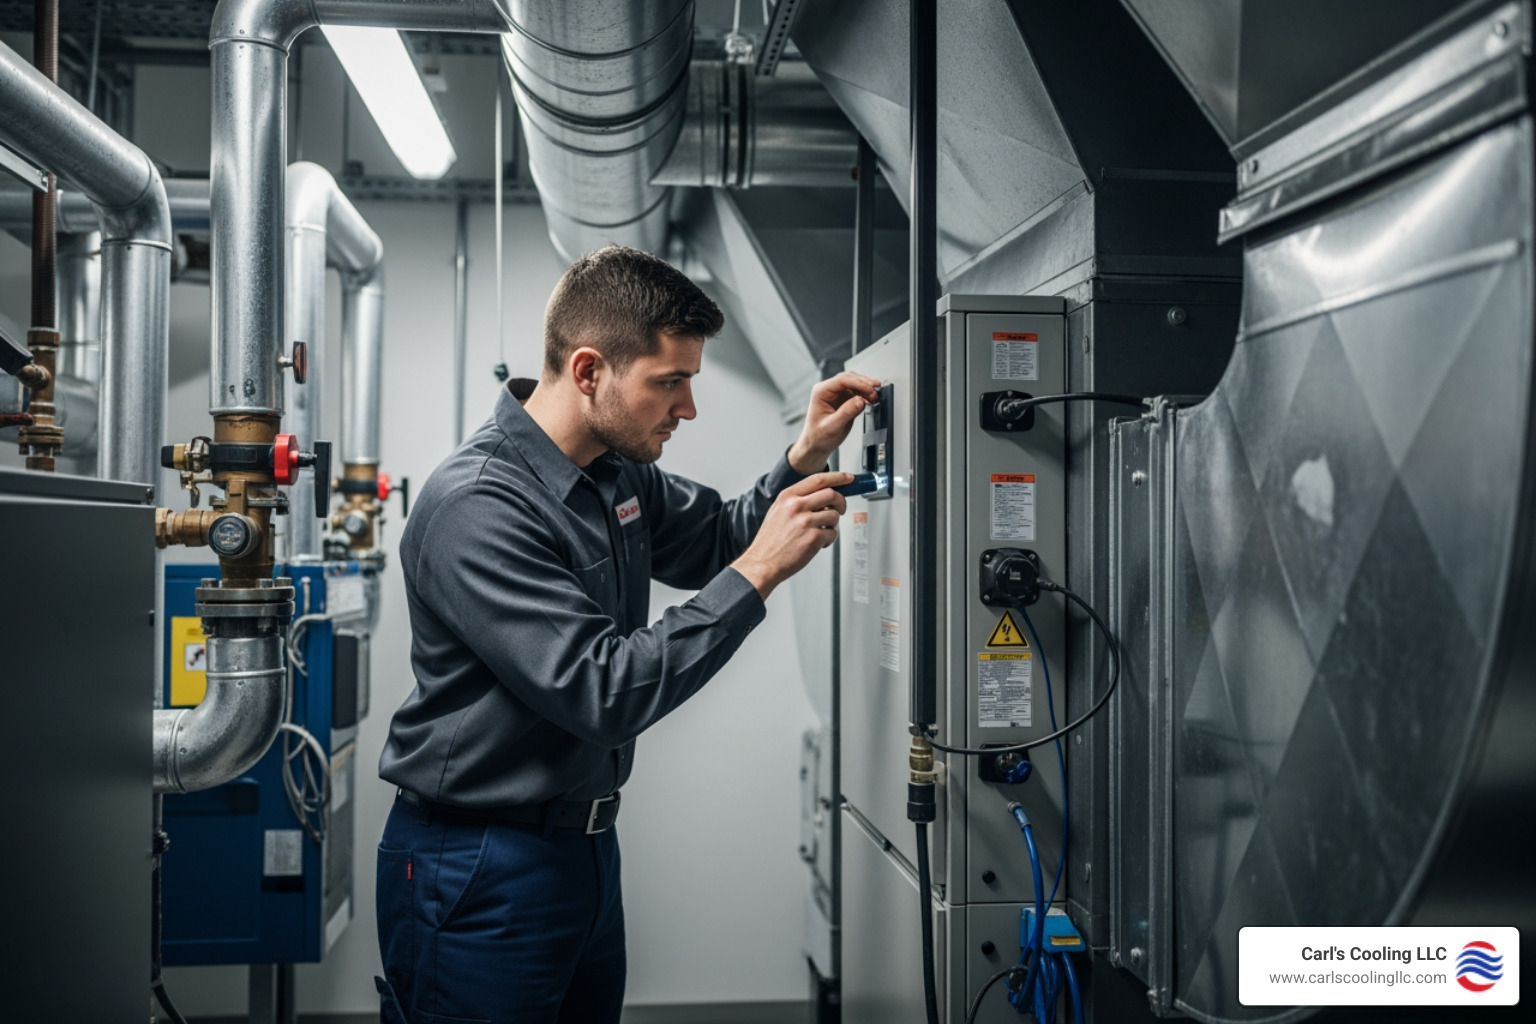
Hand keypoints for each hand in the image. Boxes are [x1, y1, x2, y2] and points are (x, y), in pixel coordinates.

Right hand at [732, 471, 852, 598]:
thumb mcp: (778, 511)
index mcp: (788, 497)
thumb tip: (822, 494)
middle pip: (831, 494)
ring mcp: (805, 522)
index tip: (848, 478)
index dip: (837, 477)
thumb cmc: (770, 541)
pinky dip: (829, 539)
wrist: (762, 563)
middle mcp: (796, 506)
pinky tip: (818, 542)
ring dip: (833, 524)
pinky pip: (832, 533)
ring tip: (822, 531)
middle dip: (841, 502)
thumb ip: (798, 500)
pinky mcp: (813, 538)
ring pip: (834, 515)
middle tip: (840, 508)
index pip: (818, 479)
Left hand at [787, 372, 882, 474]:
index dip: (858, 383)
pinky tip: (872, 400)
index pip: (842, 380)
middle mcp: (829, 390)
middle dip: (864, 384)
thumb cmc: (818, 437)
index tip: (869, 389)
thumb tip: (860, 400)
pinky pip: (858, 392)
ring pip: (855, 383)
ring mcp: (837, 394)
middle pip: (850, 378)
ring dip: (866, 388)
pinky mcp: (844, 400)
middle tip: (875, 392)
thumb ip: (846, 413)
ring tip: (875, 396)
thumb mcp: (832, 427)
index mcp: (821, 392)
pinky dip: (866, 395)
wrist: (817, 445)